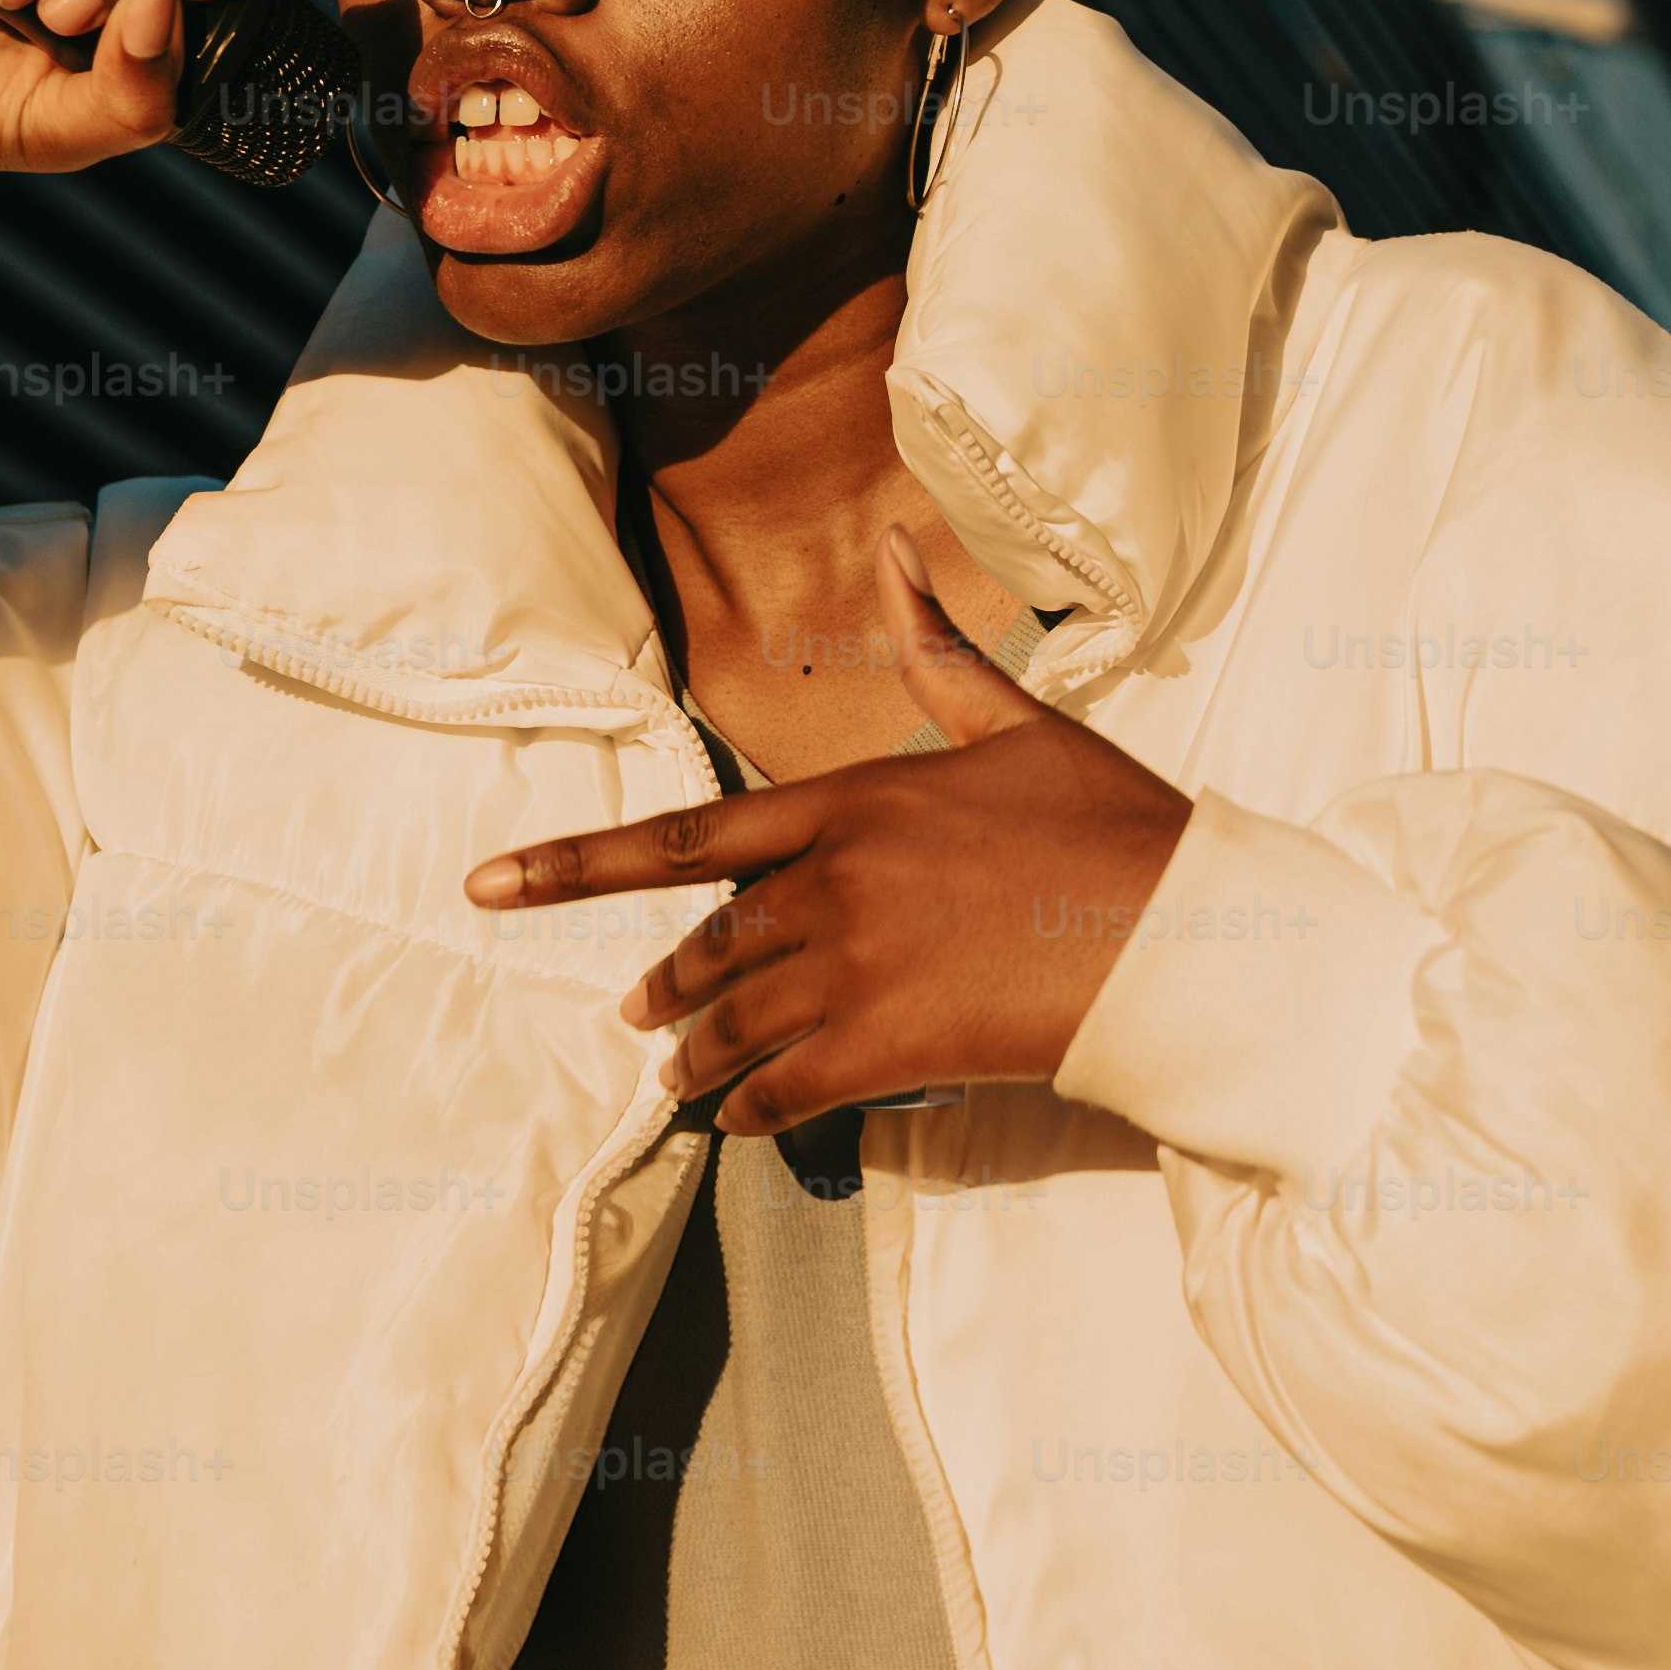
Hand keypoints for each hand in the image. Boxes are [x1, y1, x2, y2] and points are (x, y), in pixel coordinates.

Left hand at [466, 580, 1194, 1131]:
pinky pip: (786, 1088)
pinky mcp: (894, 1044)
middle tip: (638, 1018)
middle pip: (705, 944)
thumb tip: (897, 548)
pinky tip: (744, 1121)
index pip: (682, 835)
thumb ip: (937, 650)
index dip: (574, 865)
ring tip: (683, 1081)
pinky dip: (753, 1107)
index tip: (489, 885)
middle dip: (664, 987)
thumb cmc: (1106, 824)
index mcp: (854, 801)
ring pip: (736, 1023)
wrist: (1181, 930)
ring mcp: (860, 968)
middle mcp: (836, 883)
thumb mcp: (1017, 722)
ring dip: (701, 1057)